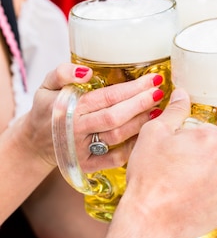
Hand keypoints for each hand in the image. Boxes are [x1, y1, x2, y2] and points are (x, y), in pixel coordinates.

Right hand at [24, 63, 163, 169]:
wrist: (35, 142)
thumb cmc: (46, 110)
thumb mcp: (46, 86)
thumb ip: (62, 73)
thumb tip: (86, 72)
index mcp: (68, 108)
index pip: (106, 97)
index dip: (132, 88)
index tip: (152, 79)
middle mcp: (76, 130)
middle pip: (115, 116)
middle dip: (141, 103)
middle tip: (160, 92)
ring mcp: (83, 150)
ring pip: (118, 136)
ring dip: (141, 123)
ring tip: (158, 110)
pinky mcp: (88, 165)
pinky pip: (115, 158)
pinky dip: (132, 148)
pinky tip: (146, 134)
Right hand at [123, 88, 216, 237]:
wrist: (149, 220)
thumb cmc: (150, 175)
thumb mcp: (154, 133)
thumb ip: (174, 111)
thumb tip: (182, 94)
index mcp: (216, 140)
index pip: (203, 132)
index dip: (184, 141)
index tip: (171, 153)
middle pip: (213, 153)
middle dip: (198, 158)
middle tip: (173, 170)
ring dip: (205, 177)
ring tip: (179, 187)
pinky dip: (207, 197)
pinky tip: (188, 199)